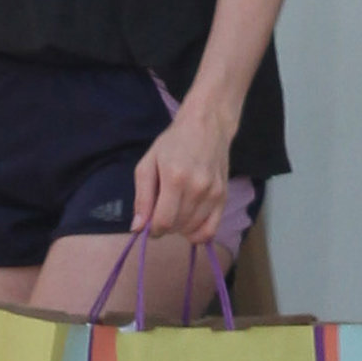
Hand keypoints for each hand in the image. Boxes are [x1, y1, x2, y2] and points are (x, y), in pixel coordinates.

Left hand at [132, 98, 232, 246]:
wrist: (206, 127)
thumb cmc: (173, 143)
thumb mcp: (147, 164)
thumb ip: (142, 197)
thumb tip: (137, 228)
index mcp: (175, 178)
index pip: (163, 222)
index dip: (152, 229)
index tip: (148, 224)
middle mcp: (197, 188)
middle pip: (177, 227)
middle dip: (164, 226)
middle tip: (161, 210)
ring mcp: (213, 193)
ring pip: (192, 230)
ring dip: (179, 228)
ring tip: (175, 210)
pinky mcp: (224, 197)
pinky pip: (211, 230)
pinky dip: (197, 233)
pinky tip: (189, 222)